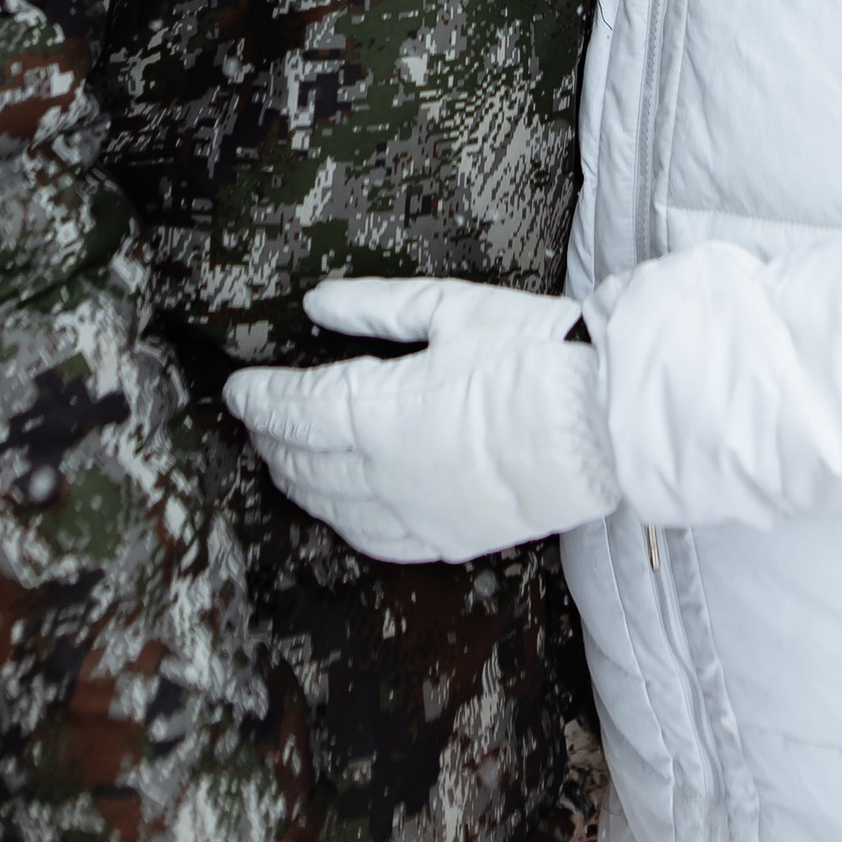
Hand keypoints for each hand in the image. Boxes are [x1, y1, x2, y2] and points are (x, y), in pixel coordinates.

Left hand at [225, 279, 618, 563]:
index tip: (237, 388)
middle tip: (253, 420)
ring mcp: (412, 511)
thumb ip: (376, 308)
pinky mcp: (445, 537)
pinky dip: (339, 521)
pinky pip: (372, 539)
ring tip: (279, 460)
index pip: (294, 408)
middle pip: (302, 459)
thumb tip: (317, 302)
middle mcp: (382, 471)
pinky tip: (334, 509)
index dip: (259, 398)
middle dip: (270, 438)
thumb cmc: (535, 357)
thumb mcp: (451, 310)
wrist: (604, 424)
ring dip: (295, 481)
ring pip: (328, 504)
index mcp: (377, 410)